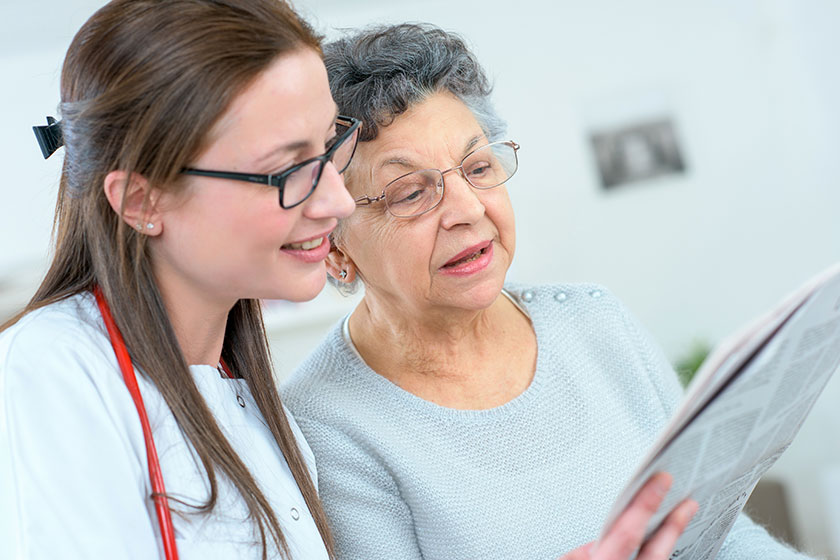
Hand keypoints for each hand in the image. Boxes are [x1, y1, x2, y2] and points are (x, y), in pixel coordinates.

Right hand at [559, 472, 697, 559]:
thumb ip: (587, 553)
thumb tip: (604, 540)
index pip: (628, 532)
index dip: (646, 503)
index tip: (661, 482)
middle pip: (657, 553)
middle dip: (673, 524)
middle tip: (686, 503)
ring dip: (669, 543)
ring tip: (679, 522)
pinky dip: (657, 556)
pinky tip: (662, 547)